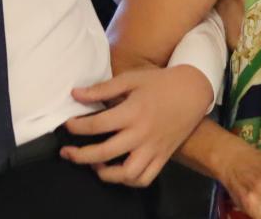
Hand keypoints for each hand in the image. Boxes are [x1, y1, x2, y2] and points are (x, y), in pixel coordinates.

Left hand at [60, 65, 212, 187]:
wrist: (193, 91)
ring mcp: (153, 149)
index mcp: (132, 112)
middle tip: (67, 152)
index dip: (76, 126)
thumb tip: (75, 94)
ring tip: (94, 164)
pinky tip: (117, 172)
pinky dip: (128, 181)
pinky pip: (144, 179)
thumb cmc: (159, 83)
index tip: (67, 125)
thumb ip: (103, 89)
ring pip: (125, 173)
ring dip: (105, 174)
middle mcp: (141, 134)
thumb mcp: (131, 79)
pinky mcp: (162, 157)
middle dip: (80, 155)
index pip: (97, 125)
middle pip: (104, 152)